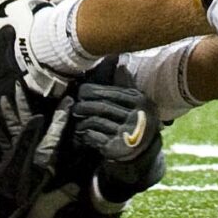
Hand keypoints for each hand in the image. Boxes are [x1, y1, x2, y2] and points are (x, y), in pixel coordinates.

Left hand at [69, 81, 164, 196]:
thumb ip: (121, 88)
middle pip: (103, 107)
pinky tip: (82, 132)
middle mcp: (136, 117)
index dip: (93, 91)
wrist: (142, 149)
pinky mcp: (116, 147)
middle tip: (75, 107)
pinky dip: (85, 133)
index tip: (81, 92)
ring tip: (77, 120)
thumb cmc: (132, 119)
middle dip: (84, 106)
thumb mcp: (134, 102)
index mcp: (139, 101)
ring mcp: (126, 133)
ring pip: (96, 121)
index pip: (112, 93)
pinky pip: (94, 136)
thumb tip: (111, 68)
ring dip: (82, 121)